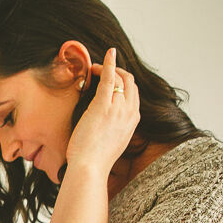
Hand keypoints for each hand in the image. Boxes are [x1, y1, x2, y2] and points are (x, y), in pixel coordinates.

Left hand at [66, 48, 139, 176]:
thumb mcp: (110, 143)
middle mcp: (130, 113)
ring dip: (109, 68)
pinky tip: (107, 55)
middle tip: (103, 69)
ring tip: (95, 66)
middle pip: (130, 84)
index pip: (133, 96)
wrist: (90, 168)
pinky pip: (109, 78)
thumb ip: (112, 130)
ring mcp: (118, 109)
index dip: (124, 84)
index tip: (112, 80)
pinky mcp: (104, 106)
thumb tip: (103, 127)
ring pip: (120, 79)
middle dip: (119, 72)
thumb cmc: (94, 161)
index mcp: (132, 122)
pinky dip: (109, 64)